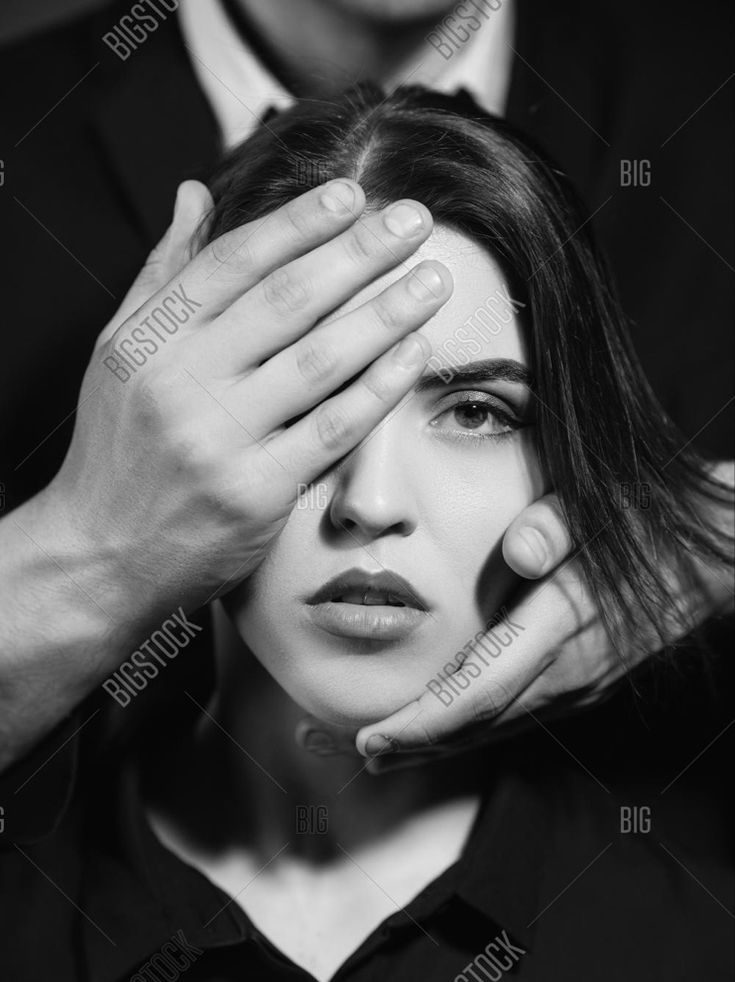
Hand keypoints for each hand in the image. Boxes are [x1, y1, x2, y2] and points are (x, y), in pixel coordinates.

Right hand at [43, 178, 452, 620]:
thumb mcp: (121, 352)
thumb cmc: (119, 448)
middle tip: (415, 221)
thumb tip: (194, 192)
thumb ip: (163, 273)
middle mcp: (183, 382)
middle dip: (359, 254)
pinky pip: (332, 430)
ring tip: (434, 281)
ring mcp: (221, 440)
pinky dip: (379, 389)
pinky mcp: (257, 493)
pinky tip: (414, 355)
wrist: (101, 554)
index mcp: (152, 338)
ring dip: (385, 315)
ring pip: (319, 360)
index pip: (234, 261)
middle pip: (287, 301)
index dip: (299, 223)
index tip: (353, 195)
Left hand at [294, 487, 732, 770]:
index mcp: (564, 625)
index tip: (372, 739)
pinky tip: (449, 729)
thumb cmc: (656, 521)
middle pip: (481, 721)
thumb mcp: (610, 507)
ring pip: (501, 725)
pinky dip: (476, 727)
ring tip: (389, 750)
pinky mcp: (590, 681)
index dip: (423, 722)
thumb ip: (559, 524)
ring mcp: (583, 682)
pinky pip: (522, 715)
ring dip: (443, 740)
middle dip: (419, 742)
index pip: (480, 689)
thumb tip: (517, 550)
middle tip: (362, 753)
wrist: (721, 556)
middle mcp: (571, 668)